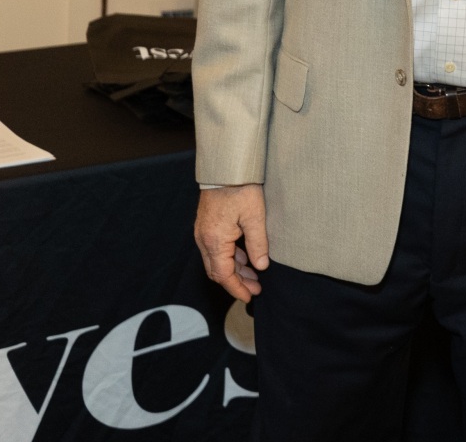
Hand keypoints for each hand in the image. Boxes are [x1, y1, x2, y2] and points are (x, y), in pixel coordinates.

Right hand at [195, 184, 269, 301]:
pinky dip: (231, 257)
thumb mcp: (255, 217)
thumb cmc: (240, 189)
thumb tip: (261, 266)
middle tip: (256, 288)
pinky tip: (246, 258)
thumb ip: (258, 244)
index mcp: (215, 241)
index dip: (237, 289)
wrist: (225, 167)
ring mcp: (203, 233)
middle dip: (237, 282)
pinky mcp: (207, 225)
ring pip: (217, 260)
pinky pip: (216, 249)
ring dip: (235, 270)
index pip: (224, 275)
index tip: (250, 297)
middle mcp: (204, 240)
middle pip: (218, 271)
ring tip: (255, 275)